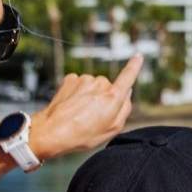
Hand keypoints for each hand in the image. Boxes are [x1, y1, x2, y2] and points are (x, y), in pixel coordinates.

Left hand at [25, 53, 144, 159]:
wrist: (52, 131)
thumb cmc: (83, 135)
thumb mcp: (112, 129)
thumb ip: (125, 109)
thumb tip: (127, 92)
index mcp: (113, 97)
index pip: (128, 77)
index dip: (134, 66)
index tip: (138, 56)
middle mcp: (100, 84)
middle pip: (108, 87)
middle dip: (103, 99)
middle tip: (93, 117)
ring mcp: (84, 79)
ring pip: (92, 86)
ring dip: (88, 97)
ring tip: (79, 114)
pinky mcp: (71, 79)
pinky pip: (79, 84)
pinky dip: (76, 94)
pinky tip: (71, 106)